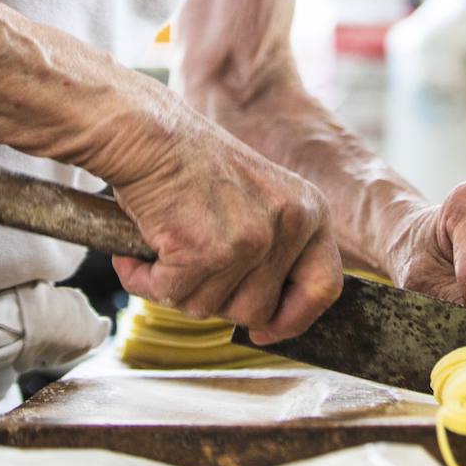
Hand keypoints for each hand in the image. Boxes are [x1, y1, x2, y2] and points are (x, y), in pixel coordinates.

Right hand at [109, 112, 342, 342]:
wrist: (151, 135)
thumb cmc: (195, 165)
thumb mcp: (262, 198)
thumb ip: (277, 250)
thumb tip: (272, 322)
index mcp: (310, 211)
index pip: (325, 287)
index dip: (294, 319)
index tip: (266, 331)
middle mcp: (289, 225)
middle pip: (258, 310)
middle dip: (218, 299)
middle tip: (192, 264)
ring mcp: (249, 239)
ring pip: (211, 309)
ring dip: (179, 288)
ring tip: (168, 246)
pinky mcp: (205, 251)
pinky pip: (170, 296)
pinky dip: (145, 281)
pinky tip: (140, 251)